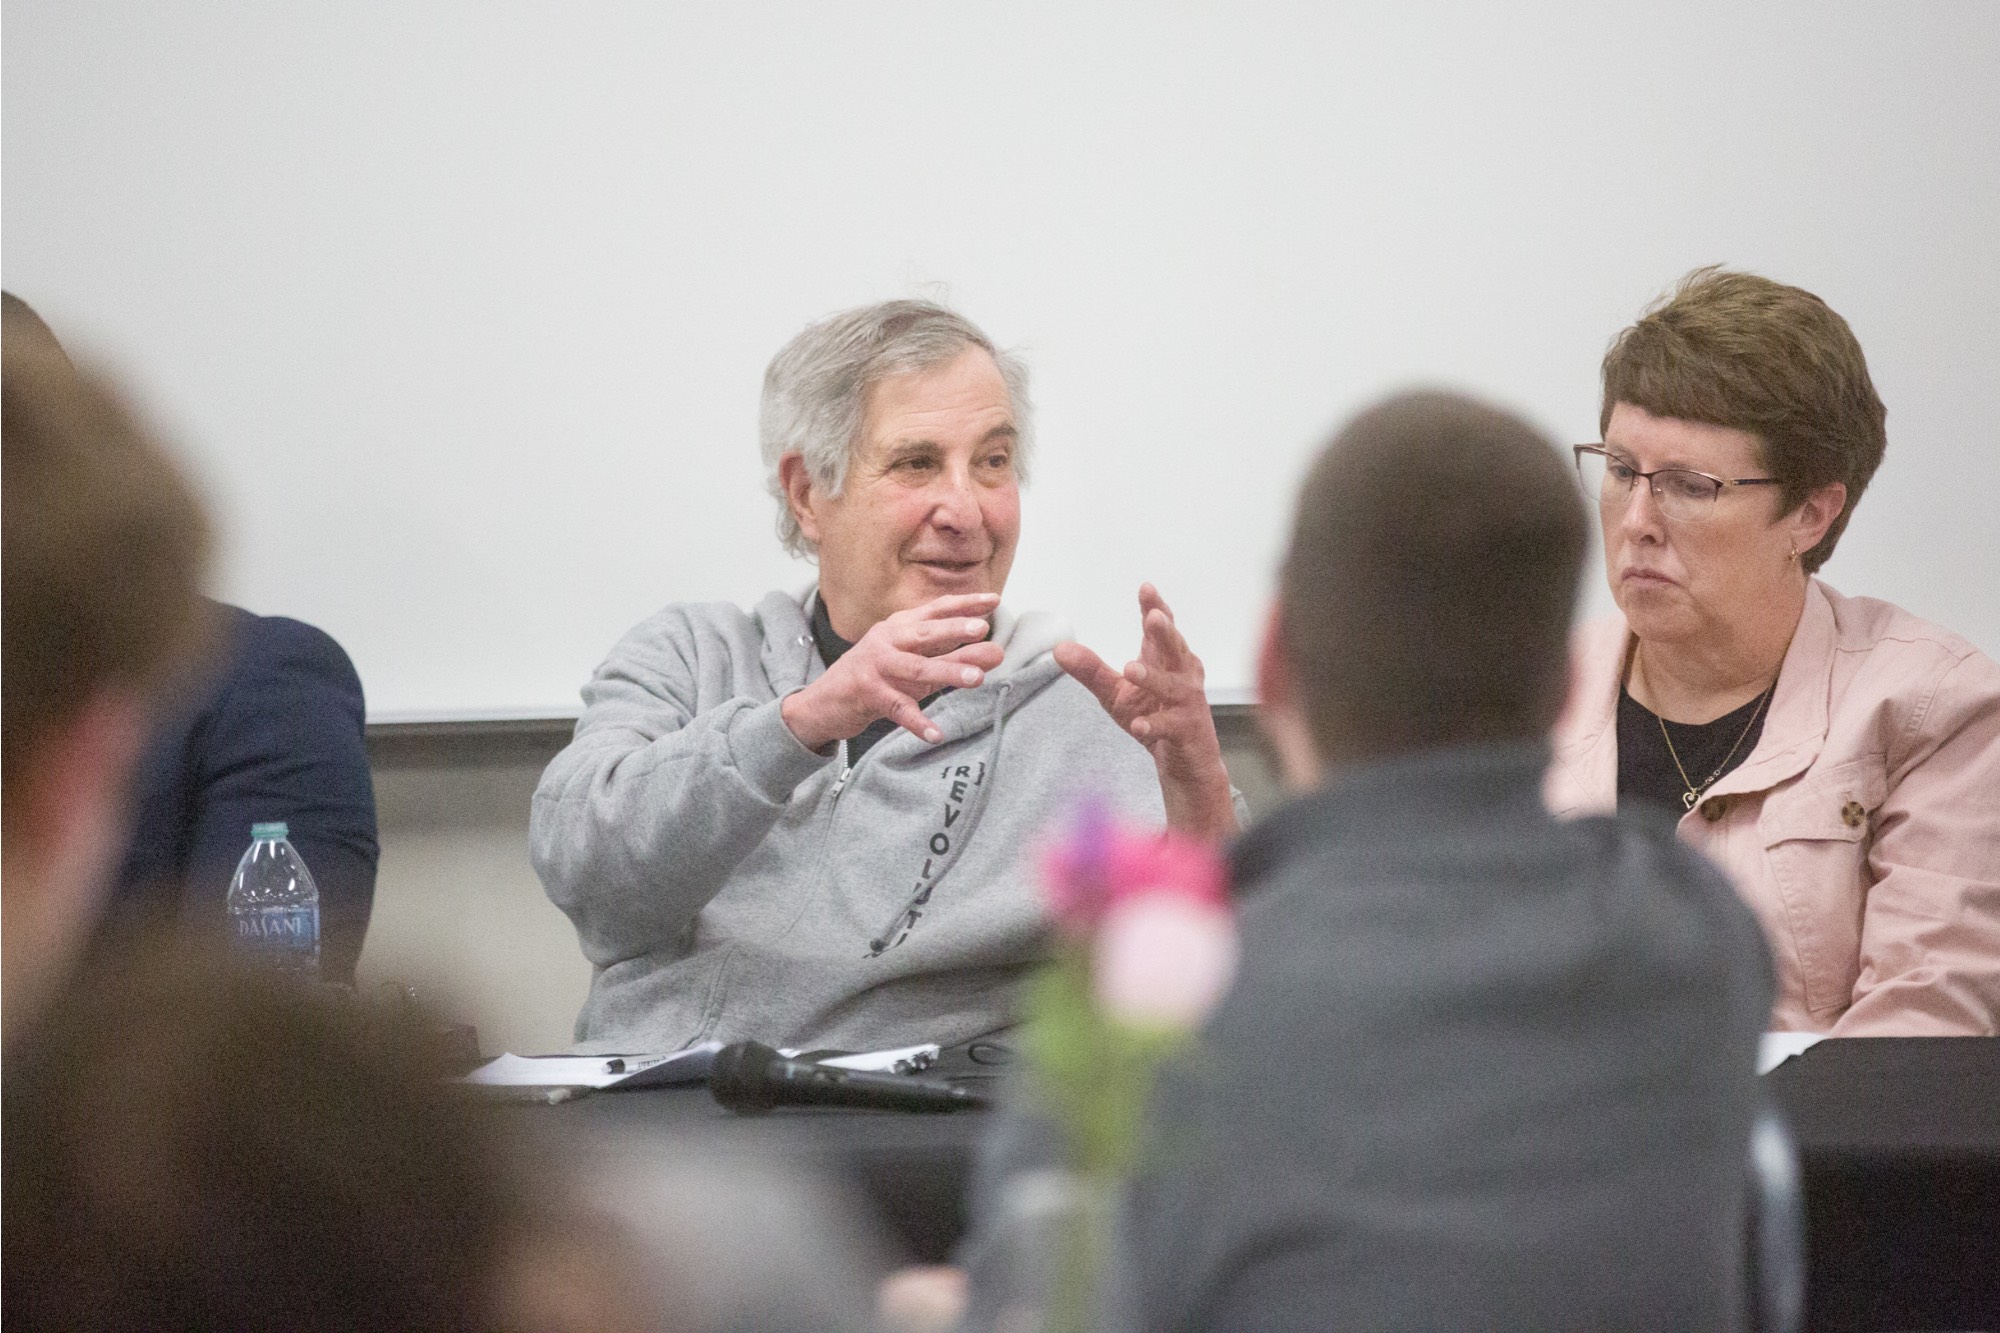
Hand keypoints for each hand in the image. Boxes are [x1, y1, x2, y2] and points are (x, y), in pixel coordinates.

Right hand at [781, 593, 1004, 752]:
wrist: (824, 702)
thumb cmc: (877, 678)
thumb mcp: (916, 666)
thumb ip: (954, 658)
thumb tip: (998, 652)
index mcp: (899, 627)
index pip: (935, 610)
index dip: (964, 605)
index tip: (994, 601)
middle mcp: (887, 641)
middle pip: (924, 633)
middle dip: (953, 629)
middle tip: (983, 628)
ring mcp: (875, 667)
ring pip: (915, 669)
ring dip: (947, 673)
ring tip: (977, 678)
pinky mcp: (867, 695)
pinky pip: (897, 709)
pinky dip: (918, 723)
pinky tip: (936, 734)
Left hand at [1054, 584, 1237, 839]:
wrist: (1184, 761)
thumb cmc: (1154, 715)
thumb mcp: (1116, 692)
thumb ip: (1091, 669)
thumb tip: (1058, 649)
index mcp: (1165, 660)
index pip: (1161, 629)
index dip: (1155, 607)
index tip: (1146, 588)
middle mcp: (1182, 675)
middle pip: (1175, 648)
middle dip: (1165, 632)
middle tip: (1153, 617)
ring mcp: (1186, 703)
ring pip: (1172, 686)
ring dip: (1153, 678)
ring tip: (1130, 668)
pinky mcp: (1186, 731)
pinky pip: (1169, 726)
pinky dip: (1154, 725)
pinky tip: (1139, 725)